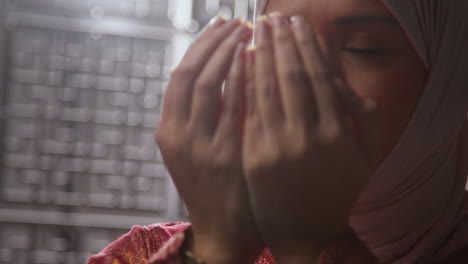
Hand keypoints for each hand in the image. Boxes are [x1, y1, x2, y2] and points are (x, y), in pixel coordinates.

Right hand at [155, 17, 262, 262]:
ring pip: (210, 84)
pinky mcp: (224, 156)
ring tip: (248, 31)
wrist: (221, 229)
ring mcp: (198, 146)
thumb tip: (211, 72)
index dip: (200, 46)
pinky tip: (256, 60)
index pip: (179, 74)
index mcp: (166, 131)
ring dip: (229, 53)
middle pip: (191, 73)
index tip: (220, 24)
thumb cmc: (212, 187)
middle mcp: (176, 135)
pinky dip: (243, 79)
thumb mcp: (192, 151)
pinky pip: (233, 107)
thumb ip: (196, 115)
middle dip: (214, 42)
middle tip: (236, 21)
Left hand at [243, 14, 380, 261]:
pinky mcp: (253, 157)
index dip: (306, 46)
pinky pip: (248, 111)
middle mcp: (307, 137)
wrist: (305, 235)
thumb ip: (368, 117)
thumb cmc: (337, 195)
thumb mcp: (367, 159)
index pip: (318, 76)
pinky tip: (240, 60)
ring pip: (265, 88)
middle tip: (273, 17)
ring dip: (260, 54)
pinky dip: (244, 82)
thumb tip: (344, 80)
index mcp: (338, 135)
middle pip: (290, 76)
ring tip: (256, 29)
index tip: (298, 24)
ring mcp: (276, 147)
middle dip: (281, 42)